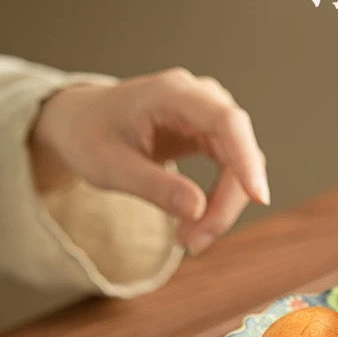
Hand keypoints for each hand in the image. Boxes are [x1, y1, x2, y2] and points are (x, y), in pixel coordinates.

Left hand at [30, 68, 269, 253]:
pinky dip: (218, 201)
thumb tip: (197, 211)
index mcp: (172, 93)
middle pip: (238, 150)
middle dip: (225, 202)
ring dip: (222, 207)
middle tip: (194, 243)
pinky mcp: (210, 135)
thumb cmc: (89, 136)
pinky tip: (194, 223)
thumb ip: (154, 187)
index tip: (258, 197)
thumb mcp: (110, 167)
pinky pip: (231, 171)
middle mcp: (200, 98)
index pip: (226, 122)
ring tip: (188, 239)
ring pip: (240, 165)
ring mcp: (208, 116)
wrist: (79, 122)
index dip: (245, 159)